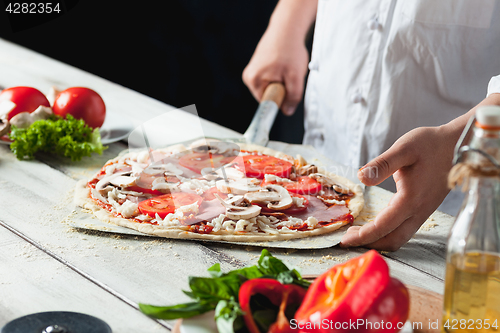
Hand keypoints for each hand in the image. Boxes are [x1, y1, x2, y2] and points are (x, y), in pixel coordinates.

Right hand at [242, 28, 308, 115]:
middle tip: (287, 76)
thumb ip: (293, 97)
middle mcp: (249, 78)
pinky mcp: (255, 69)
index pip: (267, 104)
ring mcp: (251, 73)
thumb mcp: (296, 76)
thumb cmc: (290, 50)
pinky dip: (277, 77)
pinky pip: (268, 82)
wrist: (285, 29)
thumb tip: (287, 111)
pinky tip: (281, 66)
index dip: (280, 100)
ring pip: (269, 89)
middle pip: (267, 97)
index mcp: (254, 81)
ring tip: (284, 69)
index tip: (287, 91)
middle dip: (280, 90)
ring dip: (280, 83)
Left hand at [340, 126, 456, 250]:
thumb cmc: (431, 144)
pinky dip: (388, 233)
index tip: (344, 240)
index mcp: (410, 199)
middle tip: (347, 239)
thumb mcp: (404, 148)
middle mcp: (418, 211)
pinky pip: (405, 230)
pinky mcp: (425, 209)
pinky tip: (376, 224)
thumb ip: (382, 164)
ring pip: (400, 237)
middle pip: (392, 240)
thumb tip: (361, 177)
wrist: (459, 144)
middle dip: (369, 243)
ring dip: (379, 240)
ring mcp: (423, 212)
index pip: (382, 227)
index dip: (362, 236)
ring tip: (358, 233)